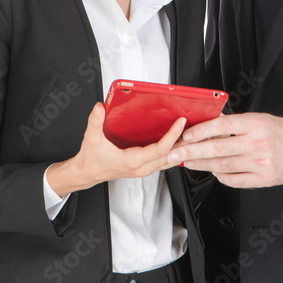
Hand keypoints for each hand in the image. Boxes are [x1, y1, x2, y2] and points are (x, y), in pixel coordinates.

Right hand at [46, 103, 185, 197]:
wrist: (86, 174)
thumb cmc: (91, 160)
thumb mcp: (92, 139)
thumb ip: (95, 122)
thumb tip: (99, 108)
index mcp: (132, 161)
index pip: (160, 149)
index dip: (172, 135)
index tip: (181, 122)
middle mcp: (141, 167)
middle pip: (170, 156)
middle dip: (183, 142)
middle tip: (195, 127)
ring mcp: (144, 169)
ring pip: (169, 161)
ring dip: (180, 149)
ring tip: (190, 134)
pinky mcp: (143, 168)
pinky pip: (164, 161)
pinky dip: (173, 152)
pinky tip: (177, 143)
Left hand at [167, 113, 282, 188]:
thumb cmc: (282, 132)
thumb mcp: (259, 119)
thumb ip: (235, 122)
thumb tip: (208, 123)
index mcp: (255, 124)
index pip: (221, 126)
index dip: (200, 131)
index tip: (185, 135)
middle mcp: (257, 143)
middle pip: (217, 148)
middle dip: (191, 151)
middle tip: (175, 153)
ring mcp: (260, 163)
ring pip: (223, 165)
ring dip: (201, 164)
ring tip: (186, 163)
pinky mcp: (263, 179)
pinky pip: (235, 180)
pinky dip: (220, 176)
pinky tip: (212, 172)